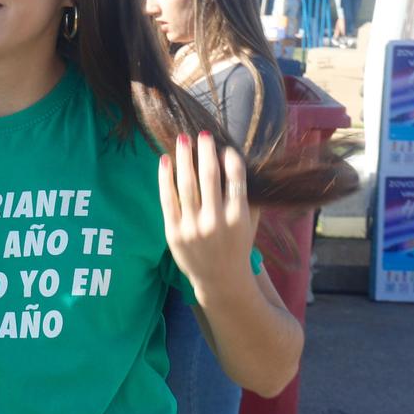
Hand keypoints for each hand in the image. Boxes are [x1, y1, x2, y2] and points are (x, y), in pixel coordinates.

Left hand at [159, 133, 255, 296]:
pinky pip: (168, 200)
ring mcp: (193, 228)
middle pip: (209, 177)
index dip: (229, 159)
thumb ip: (245, 195)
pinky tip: (165, 160)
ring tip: (183, 140)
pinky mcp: (174, 233)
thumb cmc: (237, 244)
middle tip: (203, 134)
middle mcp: (216, 222)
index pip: (235, 179)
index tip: (224, 147)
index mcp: (239, 217)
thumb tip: (233, 159)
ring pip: (186, 185)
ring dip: (184, 159)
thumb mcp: (249, 222)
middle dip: (205, 152)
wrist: (220, 278)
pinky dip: (165, 178)